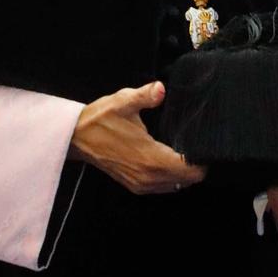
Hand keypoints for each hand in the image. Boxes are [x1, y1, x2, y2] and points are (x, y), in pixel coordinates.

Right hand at [69, 82, 205, 195]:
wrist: (76, 137)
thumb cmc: (100, 119)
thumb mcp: (123, 101)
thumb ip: (145, 95)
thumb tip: (161, 89)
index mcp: (151, 158)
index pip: (190, 171)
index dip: (201, 160)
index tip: (201, 144)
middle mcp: (148, 176)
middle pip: (188, 181)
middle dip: (195, 166)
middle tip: (194, 146)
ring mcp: (141, 184)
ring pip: (176, 185)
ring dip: (182, 172)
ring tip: (182, 152)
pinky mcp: (134, 186)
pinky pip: (163, 187)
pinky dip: (170, 177)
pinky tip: (167, 160)